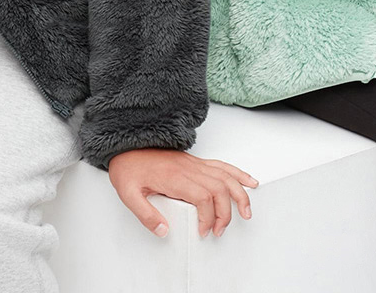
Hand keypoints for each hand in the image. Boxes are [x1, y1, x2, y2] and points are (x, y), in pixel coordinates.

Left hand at [107, 148, 257, 238]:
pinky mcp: (195, 162)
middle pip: (218, 188)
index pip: (202, 196)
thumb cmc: (128, 168)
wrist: (127, 144)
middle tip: (220, 230)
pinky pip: (221, 166)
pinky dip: (237, 174)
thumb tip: (164, 231)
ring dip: (239, 193)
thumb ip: (145, 214)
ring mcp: (193, 164)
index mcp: (174, 177)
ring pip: (224, 176)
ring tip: (247, 211)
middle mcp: (188, 169)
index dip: (208, 217)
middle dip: (226, 212)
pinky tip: (248, 181)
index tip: (203, 231)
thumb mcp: (128, 194)